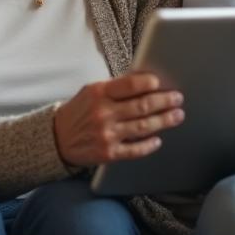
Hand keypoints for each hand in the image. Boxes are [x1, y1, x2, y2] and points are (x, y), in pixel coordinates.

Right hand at [53, 73, 183, 167]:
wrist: (56, 138)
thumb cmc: (79, 111)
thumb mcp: (91, 91)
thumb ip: (115, 87)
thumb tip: (145, 81)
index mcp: (99, 93)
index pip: (130, 85)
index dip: (149, 83)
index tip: (161, 83)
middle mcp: (104, 113)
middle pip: (142, 106)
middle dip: (165, 101)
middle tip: (178, 98)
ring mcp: (107, 134)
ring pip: (143, 126)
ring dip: (164, 121)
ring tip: (177, 115)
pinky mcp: (108, 154)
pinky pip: (135, 150)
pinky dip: (149, 145)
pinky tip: (158, 139)